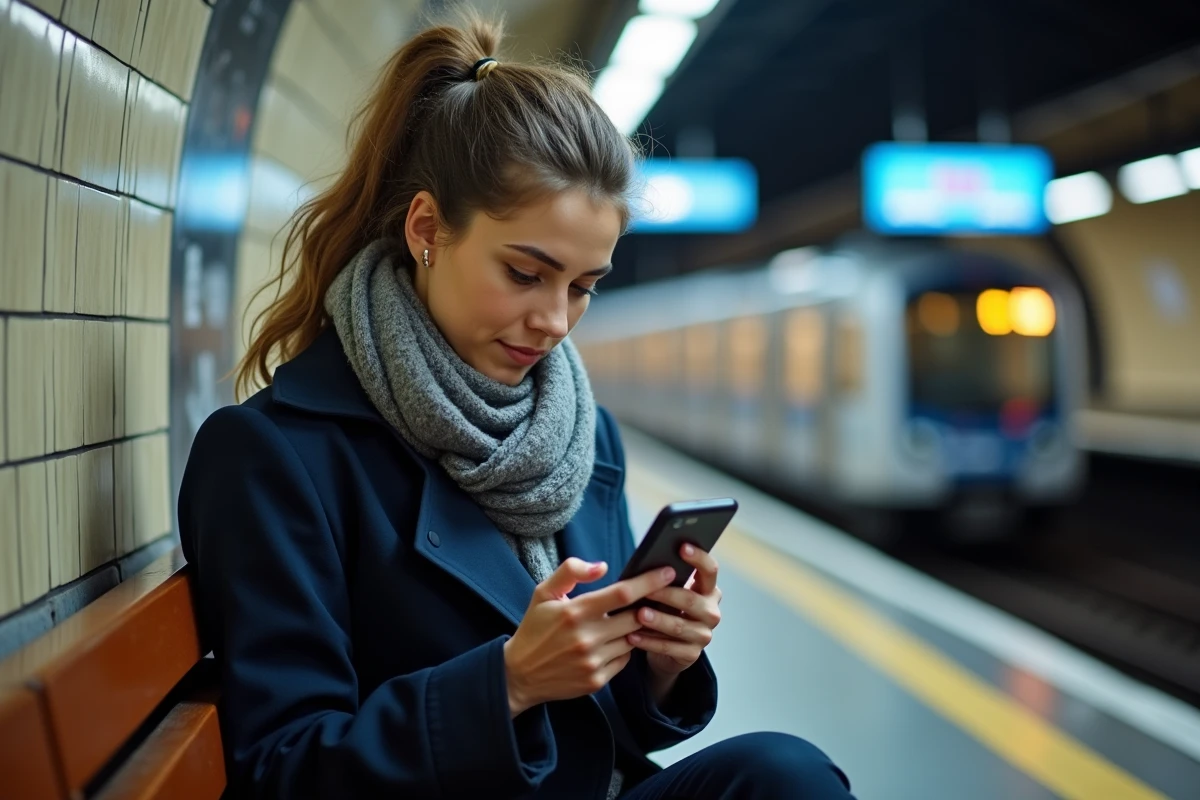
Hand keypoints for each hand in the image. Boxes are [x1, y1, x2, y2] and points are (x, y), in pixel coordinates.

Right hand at [503, 557, 677, 716]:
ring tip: (633, 617)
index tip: (667, 571)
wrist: (519, 675)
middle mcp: (586, 638)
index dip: (649, 582)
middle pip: (636, 617)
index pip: (622, 594)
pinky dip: (625, 647)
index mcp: (575, 612)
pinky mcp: (597, 680)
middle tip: (658, 595)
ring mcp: (593, 662)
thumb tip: (602, 566)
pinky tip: (614, 640)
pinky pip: (625, 659)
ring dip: (637, 627)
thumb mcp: (543, 593)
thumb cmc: (534, 628)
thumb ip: (570, 572)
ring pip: (633, 639)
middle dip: (650, 605)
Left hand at [627, 544, 721, 679]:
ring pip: (679, 626)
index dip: (698, 558)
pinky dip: (649, 641)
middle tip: (646, 590)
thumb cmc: (664, 610)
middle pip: (692, 600)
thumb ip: (663, 580)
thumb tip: (645, 564)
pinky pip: (669, 647)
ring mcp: (703, 635)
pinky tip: (632, 636)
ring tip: (638, 615)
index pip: (710, 570)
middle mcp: (711, 611)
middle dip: (667, 594)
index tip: (681, 547)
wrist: (666, 648)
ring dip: (657, 620)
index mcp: (708, 590)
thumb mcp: (666, 593)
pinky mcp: (691, 654)